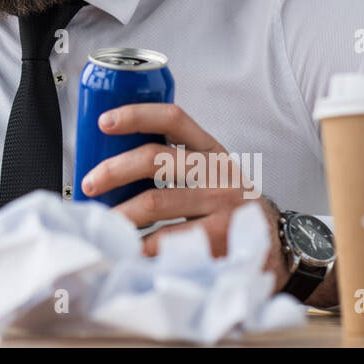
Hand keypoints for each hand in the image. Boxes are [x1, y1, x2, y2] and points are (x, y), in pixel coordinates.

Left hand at [80, 102, 290, 287]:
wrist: (275, 244)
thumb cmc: (226, 204)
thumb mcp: (209, 174)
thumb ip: (173, 162)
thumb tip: (111, 163)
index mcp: (209, 150)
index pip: (173, 118)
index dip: (136, 115)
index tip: (104, 122)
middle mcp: (216, 171)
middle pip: (154, 159)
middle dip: (113, 170)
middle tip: (89, 183)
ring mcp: (220, 204)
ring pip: (154, 202)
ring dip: (119, 213)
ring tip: (101, 221)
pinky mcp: (219, 237)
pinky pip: (166, 239)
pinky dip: (139, 245)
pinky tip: (126, 248)